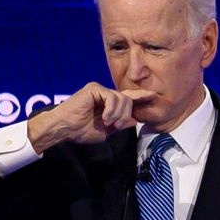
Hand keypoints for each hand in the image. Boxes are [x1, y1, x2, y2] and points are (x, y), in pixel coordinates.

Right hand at [27, 82, 156, 152]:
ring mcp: (99, 90)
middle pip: (128, 101)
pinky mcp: (94, 88)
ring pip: (122, 99)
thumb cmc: (81, 131)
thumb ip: (120, 125)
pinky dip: (111, 110)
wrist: (65, 128)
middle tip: (114, 126)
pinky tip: (104, 118)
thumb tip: (134, 120)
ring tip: (107, 122)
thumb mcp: (106, 131)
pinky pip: (112, 97)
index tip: (154, 96)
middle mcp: (105, 94)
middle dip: (125, 115)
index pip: (129, 98)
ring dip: (118, 115)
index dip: (141, 97)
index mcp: (108, 104)